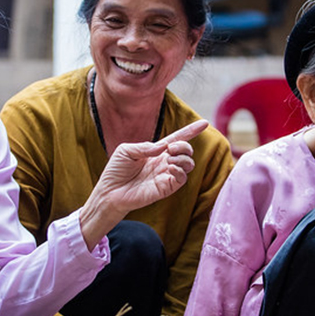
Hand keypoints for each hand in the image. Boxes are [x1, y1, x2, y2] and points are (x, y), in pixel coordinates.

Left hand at [81, 121, 207, 244]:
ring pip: (188, 164)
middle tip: (170, 149)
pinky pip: (182, 178)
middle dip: (184, 146)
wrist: (110, 192)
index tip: (204, 123)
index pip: (177, 139)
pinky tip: (170, 167)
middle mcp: (163, 162)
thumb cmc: (116, 171)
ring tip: (170, 158)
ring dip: (183, 157)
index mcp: (155, 151)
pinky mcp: (166, 188)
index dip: (190, 131)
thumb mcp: (126, 150)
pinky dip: (180, 170)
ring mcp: (166, 175)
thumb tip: (163, 147)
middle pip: (185, 150)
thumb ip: (145, 146)